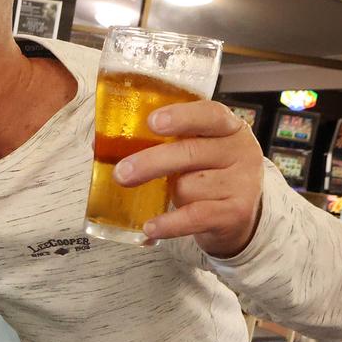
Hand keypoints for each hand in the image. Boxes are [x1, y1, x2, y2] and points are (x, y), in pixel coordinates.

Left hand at [113, 101, 264, 257]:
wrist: (237, 214)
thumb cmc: (206, 173)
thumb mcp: (192, 151)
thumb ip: (159, 142)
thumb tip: (99, 144)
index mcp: (227, 128)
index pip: (209, 114)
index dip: (181, 117)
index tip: (152, 121)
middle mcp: (240, 151)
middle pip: (190, 152)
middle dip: (151, 162)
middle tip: (121, 174)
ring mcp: (241, 182)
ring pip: (188, 186)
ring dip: (168, 194)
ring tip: (169, 196)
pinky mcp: (236, 212)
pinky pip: (194, 216)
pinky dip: (169, 223)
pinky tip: (151, 227)